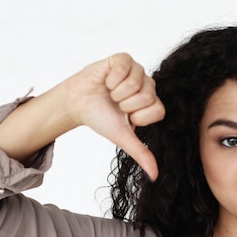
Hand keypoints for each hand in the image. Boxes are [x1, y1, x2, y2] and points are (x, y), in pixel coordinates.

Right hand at [64, 53, 164, 179]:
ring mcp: (137, 70)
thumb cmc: (101, 118)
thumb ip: (141, 153)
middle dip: (126, 104)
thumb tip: (155, 177)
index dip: (139, 116)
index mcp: (151, 104)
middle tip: (116, 104)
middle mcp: (148, 86)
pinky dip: (112, 78)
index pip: (158, 110)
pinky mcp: (123, 59)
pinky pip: (125, 66)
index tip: (126, 117)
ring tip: (111, 93)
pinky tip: (106, 80)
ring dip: (117, 92)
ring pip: (137, 82)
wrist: (77, 103)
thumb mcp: (123, 137)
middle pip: (148, 96)